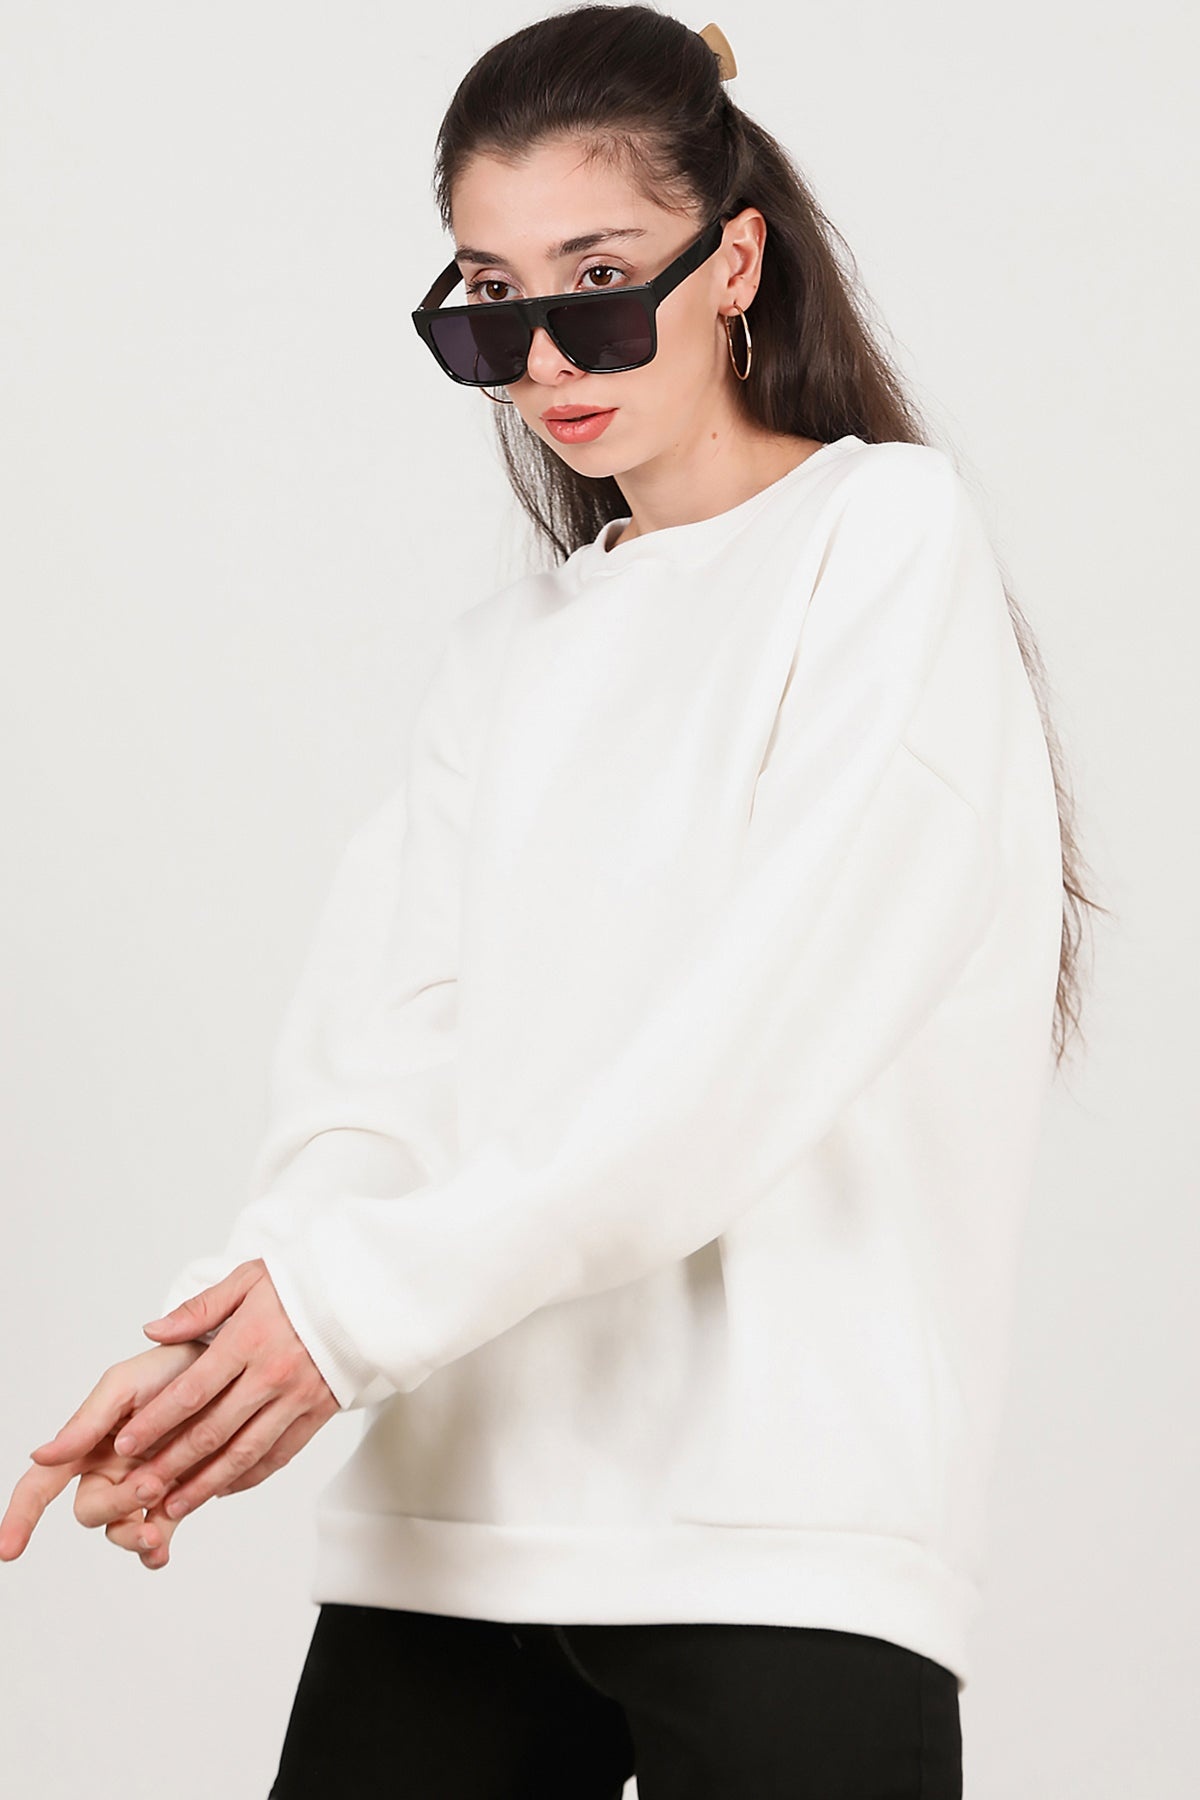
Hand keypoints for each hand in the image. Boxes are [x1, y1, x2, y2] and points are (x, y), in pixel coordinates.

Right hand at [0, 1340, 204, 1565]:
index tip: (8, 1549)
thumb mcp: (124, 1385)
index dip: (20, 1516)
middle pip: (90, 1509)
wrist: (230, 1369)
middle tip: (151, 1483)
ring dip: (134, 1535)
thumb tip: (40, 1454)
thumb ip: (85, 1422)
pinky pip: (156, 1535)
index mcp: (88, 1442)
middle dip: (115, 1505)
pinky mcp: (177, 1496)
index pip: (41, 1484)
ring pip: (120, 1528)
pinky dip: (155, 1550)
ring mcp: (143, 1484)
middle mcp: (111, 1468)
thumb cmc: (169, 1367)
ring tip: (157, 1530)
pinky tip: (161, 1550)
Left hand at [26, 1260, 339, 1533]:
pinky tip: (224, 1488)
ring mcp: (297, 1398)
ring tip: (174, 1505)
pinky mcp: (319, 1412)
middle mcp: (271, 1374)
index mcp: (248, 1339)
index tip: (125, 1442)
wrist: (363, 1295)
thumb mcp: (248, 1279)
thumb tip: (152, 1331)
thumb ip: (199, 1309)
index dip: (156, 1420)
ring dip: (206, 1483)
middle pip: (213, 1430)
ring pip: (244, 1452)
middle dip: (171, 1463)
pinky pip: (280, 1454)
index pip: (191, 1391)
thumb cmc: (302, 1283)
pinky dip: (249, 1476)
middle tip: (139, 1487)